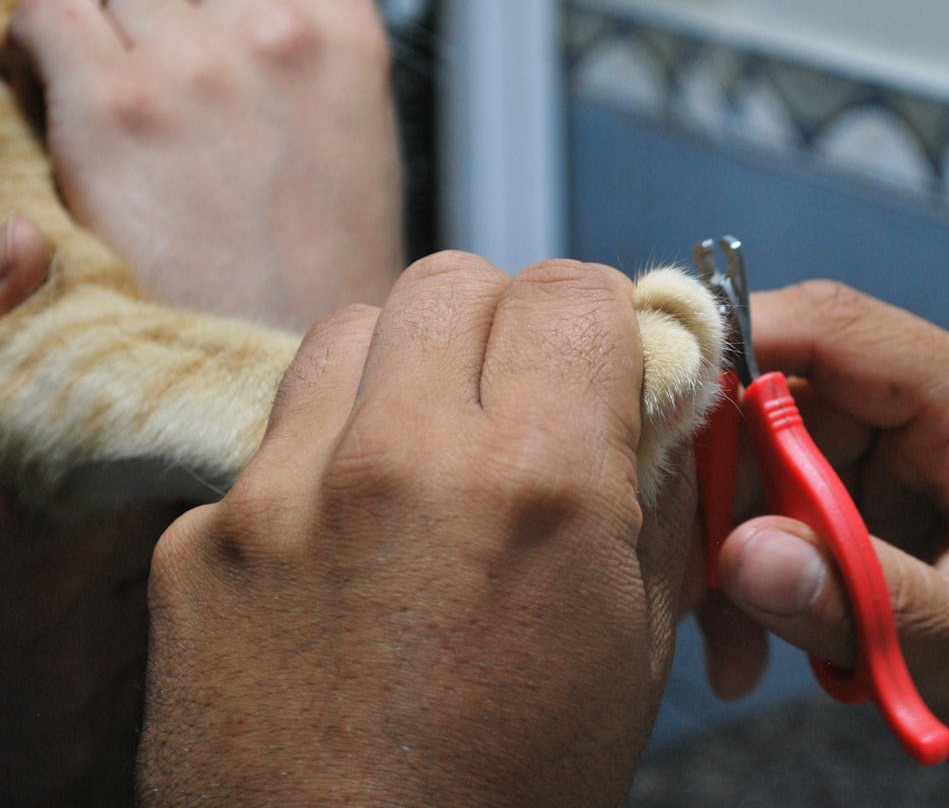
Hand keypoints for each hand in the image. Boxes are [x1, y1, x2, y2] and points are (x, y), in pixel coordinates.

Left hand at [6, 0, 402, 328]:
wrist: (287, 351)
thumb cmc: (322, 265)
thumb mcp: (356, 132)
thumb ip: (312, 43)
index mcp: (344, 36)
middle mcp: (271, 33)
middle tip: (144, 41)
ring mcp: (194, 63)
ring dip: (92, 11)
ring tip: (103, 77)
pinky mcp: (118, 106)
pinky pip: (45, 15)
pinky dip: (37, 44)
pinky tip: (63, 95)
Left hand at [137, 254, 694, 806]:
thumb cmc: (517, 789)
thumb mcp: (635, 646)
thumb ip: (654, 496)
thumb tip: (660, 401)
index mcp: (536, 484)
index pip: (573, 292)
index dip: (602, 321)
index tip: (600, 364)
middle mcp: (402, 460)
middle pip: (456, 280)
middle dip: (504, 327)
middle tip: (515, 403)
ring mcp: (281, 494)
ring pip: (353, 329)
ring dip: (406, 368)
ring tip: (424, 454)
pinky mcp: (201, 541)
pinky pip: (274, 440)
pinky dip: (323, 460)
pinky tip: (343, 548)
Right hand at [707, 281, 948, 807]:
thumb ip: (865, 599)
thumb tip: (736, 554)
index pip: (836, 329)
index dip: (729, 352)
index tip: (648, 415)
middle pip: (791, 396)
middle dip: (730, 494)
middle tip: (700, 596)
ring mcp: (932, 446)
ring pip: (785, 455)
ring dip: (748, 545)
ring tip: (741, 648)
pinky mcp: (911, 490)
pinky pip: (810, 500)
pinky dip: (780, 565)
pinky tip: (778, 635)